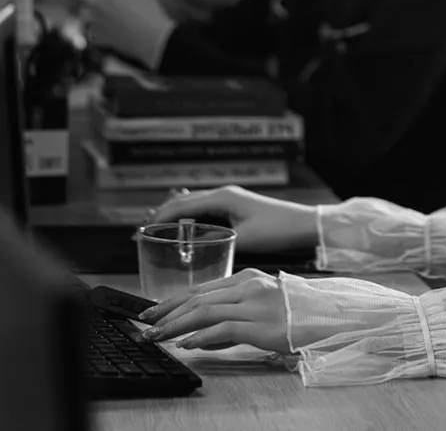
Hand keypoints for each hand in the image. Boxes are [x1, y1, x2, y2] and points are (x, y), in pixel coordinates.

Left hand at [76, 0, 174, 65]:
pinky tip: (113, 30)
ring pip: (81, 12)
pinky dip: (98, 30)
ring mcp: (93, 19)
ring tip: (106, 15)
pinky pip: (91, 30)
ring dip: (88, 12)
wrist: (154, 38)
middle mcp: (96, 0)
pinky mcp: (96, 34)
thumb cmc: (151, 11)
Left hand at [140, 268, 289, 352]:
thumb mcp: (263, 308)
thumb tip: (202, 338)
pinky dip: (201, 336)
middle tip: (145, 325)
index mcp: (248, 278)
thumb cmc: (300, 313)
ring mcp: (255, 303)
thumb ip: (233, 319)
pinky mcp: (262, 323)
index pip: (200, 288)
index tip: (153, 312)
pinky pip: (223, 328)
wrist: (332, 316)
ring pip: (204, 310)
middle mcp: (248, 286)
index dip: (172, 301)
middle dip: (166, 312)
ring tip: (158, 336)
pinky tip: (187, 344)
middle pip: (197, 297)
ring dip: (176, 325)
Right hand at [152, 185, 318, 252]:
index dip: (158, 218)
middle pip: (182, 201)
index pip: (181, 205)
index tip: (141, 231)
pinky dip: (189, 218)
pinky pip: (204, 210)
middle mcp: (223, 194)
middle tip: (142, 233)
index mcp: (222, 197)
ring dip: (174, 216)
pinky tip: (184, 231)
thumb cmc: (279, 230)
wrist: (304, 225)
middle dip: (161, 215)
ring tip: (156, 231)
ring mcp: (229, 199)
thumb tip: (193, 250)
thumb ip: (218, 242)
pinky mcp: (236, 207)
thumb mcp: (245, 239)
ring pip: (193, 204)